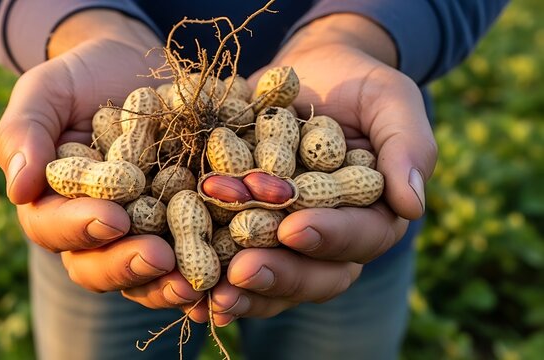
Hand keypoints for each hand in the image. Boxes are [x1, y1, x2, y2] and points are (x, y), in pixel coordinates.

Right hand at [0, 10, 202, 308]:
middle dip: (128, 265)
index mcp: (52, 204)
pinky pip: (187, 257)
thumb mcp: (46, 93)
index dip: (80, 228)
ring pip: (143, 275)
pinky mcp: (177, 227)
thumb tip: (18, 188)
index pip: (54, 227)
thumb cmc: (81, 79)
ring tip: (194, 281)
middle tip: (158, 257)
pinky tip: (226, 275)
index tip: (112, 218)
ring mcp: (137, 234)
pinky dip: (204, 268)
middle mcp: (93, 230)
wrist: (131, 67)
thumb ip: (24, 133)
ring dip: (167, 283)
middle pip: (98, 265)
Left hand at [196, 14, 436, 324]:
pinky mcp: (247, 230)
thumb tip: (413, 205)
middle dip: (278, 272)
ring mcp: (287, 240)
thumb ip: (407, 147)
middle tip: (243, 271)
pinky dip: (210, 271)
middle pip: (313, 273)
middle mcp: (329, 238)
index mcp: (371, 216)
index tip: (294, 228)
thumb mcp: (389, 100)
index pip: (358, 236)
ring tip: (209, 292)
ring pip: (271, 277)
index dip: (328, 237)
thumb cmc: (356, 84)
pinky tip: (183, 287)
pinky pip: (231, 260)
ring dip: (240, 288)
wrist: (308, 72)